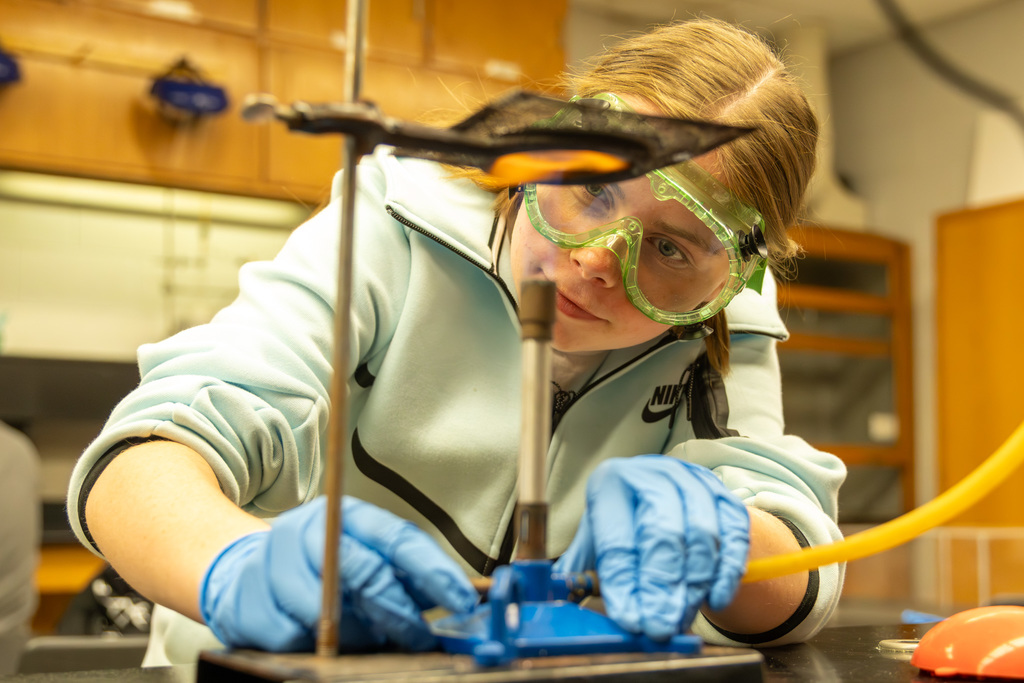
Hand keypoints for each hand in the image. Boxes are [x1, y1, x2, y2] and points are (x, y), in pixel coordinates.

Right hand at [199, 496, 477, 651]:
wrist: (247, 574)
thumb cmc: (324, 568)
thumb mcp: (368, 557)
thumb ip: (408, 575)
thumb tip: (463, 601)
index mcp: (347, 514)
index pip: (397, 538)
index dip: (434, 572)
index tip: (463, 601)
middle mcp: (308, 530)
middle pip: (362, 571)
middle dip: (398, 611)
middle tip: (420, 636)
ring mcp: (271, 562)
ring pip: (325, 611)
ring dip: (356, 634)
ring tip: (369, 639)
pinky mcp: (246, 600)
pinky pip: (291, 637)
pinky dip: (314, 647)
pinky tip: (324, 641)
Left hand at [553, 456, 748, 639]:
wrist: (661, 489)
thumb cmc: (622, 519)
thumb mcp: (595, 536)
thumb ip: (580, 568)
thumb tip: (561, 599)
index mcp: (611, 483)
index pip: (617, 539)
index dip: (624, 583)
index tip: (630, 620)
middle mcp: (653, 475)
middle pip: (661, 534)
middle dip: (660, 588)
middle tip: (659, 627)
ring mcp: (693, 482)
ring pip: (701, 536)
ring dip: (692, 586)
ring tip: (680, 618)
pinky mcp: (724, 496)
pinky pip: (734, 536)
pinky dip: (726, 572)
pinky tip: (713, 599)